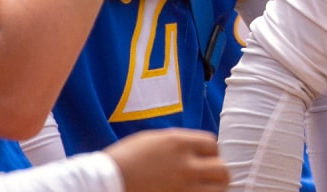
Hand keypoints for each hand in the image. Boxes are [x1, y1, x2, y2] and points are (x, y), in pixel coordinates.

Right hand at [104, 128, 228, 191]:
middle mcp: (185, 166)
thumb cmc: (124, 159)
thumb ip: (177, 142)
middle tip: (210, 175)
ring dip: (213, 189)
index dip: (211, 152)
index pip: (213, 145)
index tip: (205, 157)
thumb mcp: (152, 140)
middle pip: (221, 170)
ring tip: (204, 188)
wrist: (105, 182)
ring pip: (217, 190)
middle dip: (218, 172)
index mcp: (178, 144)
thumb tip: (195, 148)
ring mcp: (183, 188)